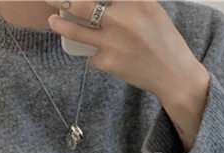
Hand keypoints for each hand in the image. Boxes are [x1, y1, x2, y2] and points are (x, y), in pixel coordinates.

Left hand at [44, 0, 207, 106]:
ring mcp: (113, 43)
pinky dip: (96, 54)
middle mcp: (123, 20)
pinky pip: (92, 55)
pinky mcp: (108, 63)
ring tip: (52, 20)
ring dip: (61, 25)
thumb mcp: (150, 9)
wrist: (171, 73)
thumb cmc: (161, 38)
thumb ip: (127, 0)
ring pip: (77, 32)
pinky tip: (111, 57)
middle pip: (82, 6)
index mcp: (136, 1)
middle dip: (62, 1)